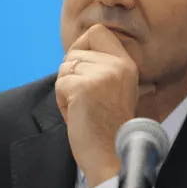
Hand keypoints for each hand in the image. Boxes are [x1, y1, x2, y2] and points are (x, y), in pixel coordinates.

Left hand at [55, 24, 154, 187]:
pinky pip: (59, 84)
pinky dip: (62, 102)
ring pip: (65, 68)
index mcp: (127, 64)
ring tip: (83, 109)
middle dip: (71, 76)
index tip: (82, 67)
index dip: (82, 45)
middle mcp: (116, 65)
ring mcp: (100, 75)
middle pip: (75, 52)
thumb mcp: (116, 89)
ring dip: (66, 90)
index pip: (98, 32)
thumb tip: (75, 54)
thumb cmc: (109, 127)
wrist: (112, 155)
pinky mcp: (83, 88)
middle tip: (86, 101)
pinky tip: (77, 115)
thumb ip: (103, 68)